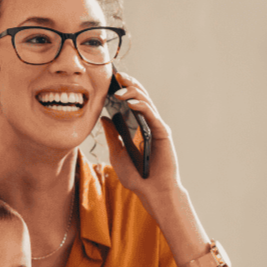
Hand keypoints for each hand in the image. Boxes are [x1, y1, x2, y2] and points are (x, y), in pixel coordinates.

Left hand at [99, 72, 181, 203]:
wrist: (152, 191)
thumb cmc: (137, 176)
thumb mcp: (117, 153)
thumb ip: (112, 135)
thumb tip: (104, 117)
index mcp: (140, 127)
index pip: (132, 102)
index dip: (124, 89)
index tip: (112, 80)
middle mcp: (150, 124)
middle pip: (141, 97)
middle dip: (129, 84)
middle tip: (117, 75)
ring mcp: (157, 127)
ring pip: (146, 102)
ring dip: (133, 93)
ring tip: (119, 90)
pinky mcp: (163, 133)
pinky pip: (152, 115)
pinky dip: (142, 107)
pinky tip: (131, 103)